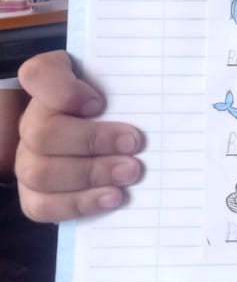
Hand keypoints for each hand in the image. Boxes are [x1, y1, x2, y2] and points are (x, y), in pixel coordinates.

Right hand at [14, 51, 144, 221]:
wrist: (114, 136)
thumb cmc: (123, 103)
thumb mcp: (129, 80)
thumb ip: (133, 78)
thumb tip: (163, 88)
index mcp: (52, 83)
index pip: (38, 75)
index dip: (63, 92)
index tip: (99, 103)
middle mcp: (32, 120)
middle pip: (42, 134)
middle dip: (92, 141)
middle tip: (134, 145)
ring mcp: (28, 159)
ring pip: (40, 172)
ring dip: (91, 175)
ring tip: (130, 173)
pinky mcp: (34, 193)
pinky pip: (41, 205)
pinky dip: (79, 204)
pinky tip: (112, 198)